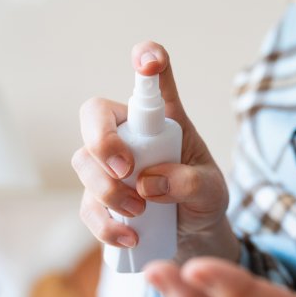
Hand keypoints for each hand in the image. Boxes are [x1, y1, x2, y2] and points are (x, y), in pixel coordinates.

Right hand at [71, 41, 239, 262]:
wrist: (193, 235)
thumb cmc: (203, 199)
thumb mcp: (211, 191)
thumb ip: (189, 182)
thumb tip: (147, 184)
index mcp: (163, 120)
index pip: (152, 79)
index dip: (147, 59)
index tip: (148, 62)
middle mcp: (129, 135)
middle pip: (94, 114)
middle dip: (102, 139)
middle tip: (126, 169)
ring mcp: (108, 166)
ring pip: (84, 161)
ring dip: (107, 190)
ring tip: (140, 210)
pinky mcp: (98, 198)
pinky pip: (86, 206)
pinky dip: (105, 224)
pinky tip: (130, 236)